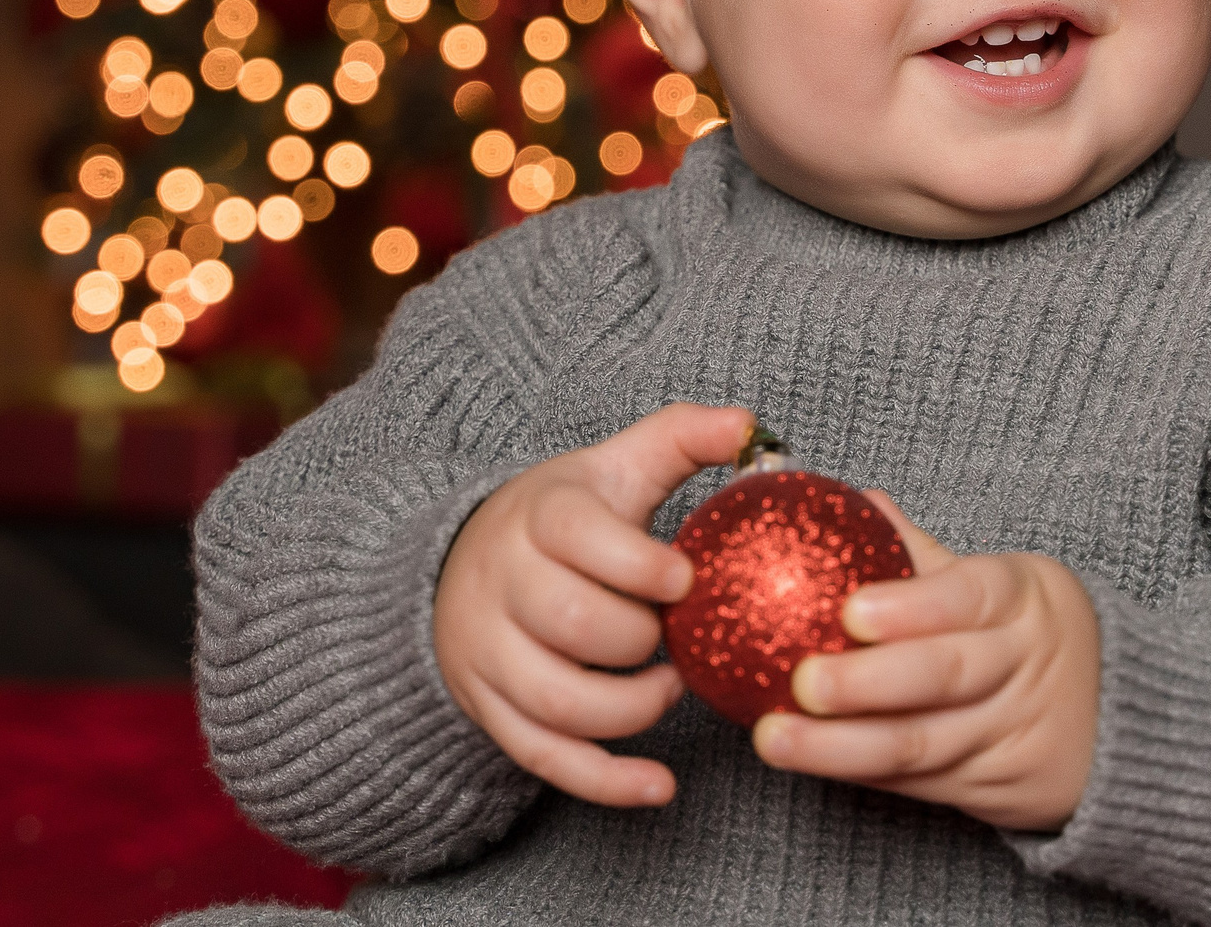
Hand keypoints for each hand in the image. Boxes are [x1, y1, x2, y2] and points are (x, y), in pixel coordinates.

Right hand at [435, 402, 754, 809]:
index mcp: (538, 516)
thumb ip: (680, 437)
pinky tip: (658, 786)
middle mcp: (501, 582)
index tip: (686, 579)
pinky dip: (604, 780)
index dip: (638, 563)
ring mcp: (489, 652)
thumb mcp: (615, 466)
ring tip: (672, 689)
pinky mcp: (491, 709)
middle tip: (678, 633)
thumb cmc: (565, 517)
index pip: (576, 536)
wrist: (462, 564)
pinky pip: (543, 758)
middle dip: (639, 638)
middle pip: (572, 623)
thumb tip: (748, 424)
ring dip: (630, 709)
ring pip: (556, 700)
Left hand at [751, 492, 1101, 832]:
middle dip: (868, 684)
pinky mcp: (992, 789)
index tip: (851, 613)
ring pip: (923, 745)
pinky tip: (807, 762)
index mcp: (1022, 598)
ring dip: (841, 749)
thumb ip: (920, 554)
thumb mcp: (999, 582)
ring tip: (775, 739)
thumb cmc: (1028, 632)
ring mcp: (1008, 734)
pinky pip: (919, 783)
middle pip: (944, 676)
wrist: (1119, 722)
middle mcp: (1021, 666)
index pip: (969, 597)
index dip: (911, 608)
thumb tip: (852, 501)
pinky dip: (859, 774)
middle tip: (802, 684)